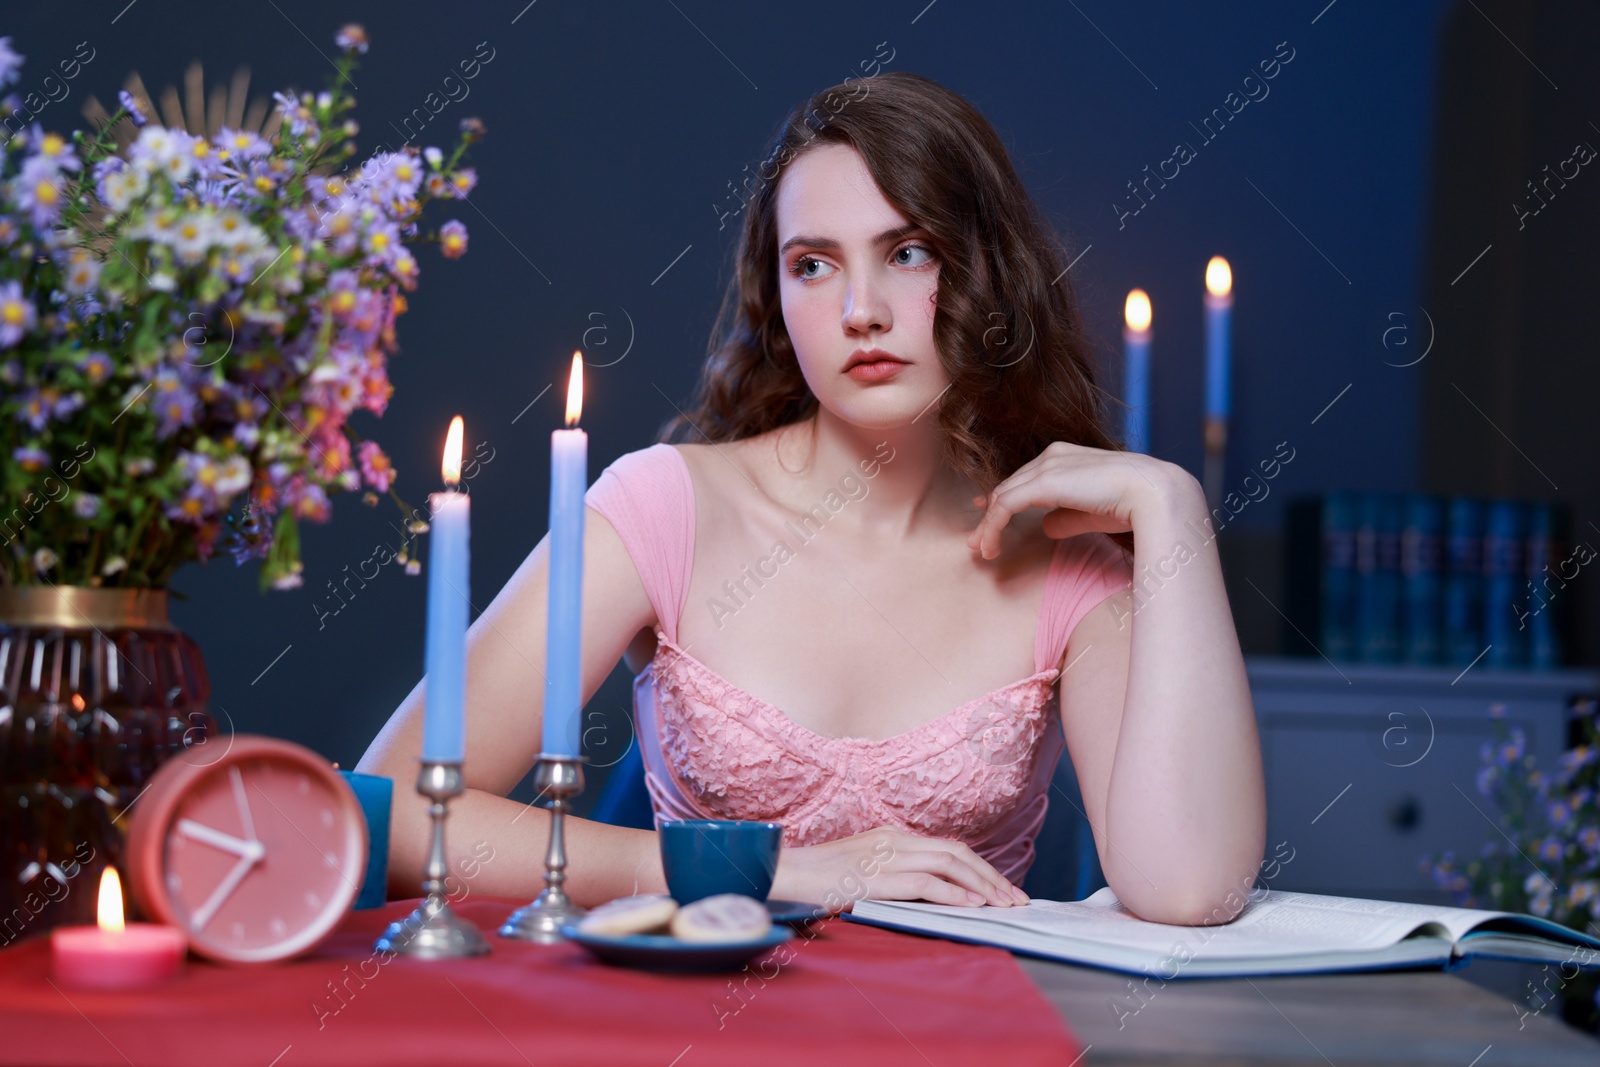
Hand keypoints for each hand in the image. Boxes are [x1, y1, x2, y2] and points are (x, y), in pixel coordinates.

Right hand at [770, 825, 1028, 914]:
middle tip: (1016, 898)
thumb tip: (930, 896)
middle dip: (991, 876)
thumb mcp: (862, 871)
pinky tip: (973, 905)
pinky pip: (927, 882)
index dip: (980, 868)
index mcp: (892, 837)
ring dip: (983, 885)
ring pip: (950, 864)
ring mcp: (886, 855)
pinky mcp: (878, 876)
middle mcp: (894, 840)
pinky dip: (954, 893)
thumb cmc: (819, 879)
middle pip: (957, 852)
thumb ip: (893, 876)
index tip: (1001, 888)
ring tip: (1004, 904)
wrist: (785, 874)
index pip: (948, 848)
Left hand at [965, 441, 1189, 558]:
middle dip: (989, 515)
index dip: (1002, 497)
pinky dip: (993, 526)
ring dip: (988, 525)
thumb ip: (1065, 517)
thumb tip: (1046, 526)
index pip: (1023, 477)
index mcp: (1064, 457)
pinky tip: (991, 546)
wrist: (1152, 493)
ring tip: (982, 550)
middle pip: (1008, 486)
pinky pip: (1005, 505)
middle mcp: (1051, 456)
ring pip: (1003, 496)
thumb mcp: (1090, 512)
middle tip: (977, 541)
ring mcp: (1046, 466)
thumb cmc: (1131, 504)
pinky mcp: (1043, 482)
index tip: (985, 513)